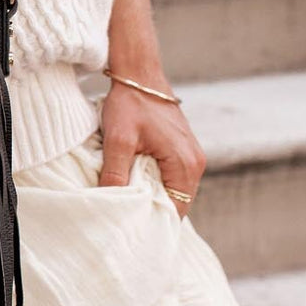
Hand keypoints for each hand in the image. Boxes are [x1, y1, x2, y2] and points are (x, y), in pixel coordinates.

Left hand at [98, 81, 206, 216]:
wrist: (139, 75)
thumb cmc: (130, 104)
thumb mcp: (118, 140)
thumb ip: (115, 173)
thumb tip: (110, 204)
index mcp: (186, 164)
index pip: (176, 210)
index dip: (154, 222)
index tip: (132, 231)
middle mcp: (195, 163)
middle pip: (177, 203)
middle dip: (153, 212)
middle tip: (127, 222)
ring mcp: (191, 155)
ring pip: (174, 190)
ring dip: (154, 197)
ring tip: (129, 206)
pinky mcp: (183, 149)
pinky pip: (172, 177)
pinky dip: (156, 183)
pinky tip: (136, 185)